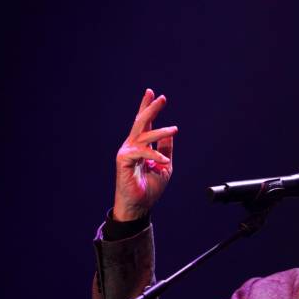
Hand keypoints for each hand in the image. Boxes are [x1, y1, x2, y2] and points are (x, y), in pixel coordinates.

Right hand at [112, 89, 177, 220]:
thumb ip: (167, 148)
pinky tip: (163, 160)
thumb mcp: (165, 165)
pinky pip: (142, 153)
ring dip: (160, 131)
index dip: (147, 107)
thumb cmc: (150, 187)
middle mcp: (132, 145)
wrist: (140, 205)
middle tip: (162, 98)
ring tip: (174, 129)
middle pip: (141, 122)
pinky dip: (154, 155)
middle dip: (151, 108)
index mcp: (141, 146)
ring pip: (144, 135)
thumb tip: (170, 133)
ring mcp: (127, 152)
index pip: (144, 123)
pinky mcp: (124, 160)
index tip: (152, 92)